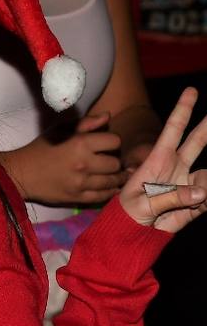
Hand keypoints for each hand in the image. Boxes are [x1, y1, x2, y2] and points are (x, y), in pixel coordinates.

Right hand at [0, 111, 124, 206]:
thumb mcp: (60, 130)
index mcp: (80, 143)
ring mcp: (81, 183)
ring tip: (114, 175)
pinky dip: (109, 192)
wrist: (20, 173)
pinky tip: (111, 188)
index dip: (112, 142)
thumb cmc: (40, 148)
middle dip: (114, 161)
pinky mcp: (77, 197)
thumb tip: (108, 116)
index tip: (107, 145)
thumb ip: (85, 123)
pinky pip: (102, 196)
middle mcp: (84, 163)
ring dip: (115, 178)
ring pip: (112, 181)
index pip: (114, 141)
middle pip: (116, 163)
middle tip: (109, 162)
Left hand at [120, 88, 206, 231]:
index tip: (191, 91)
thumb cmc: (127, 214)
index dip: (182, 111)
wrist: (132, 234)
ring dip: (205, 186)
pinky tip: (194, 207)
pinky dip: (204, 202)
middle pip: (196, 141)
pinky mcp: (196, 201)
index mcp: (157, 161)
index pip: (172, 131)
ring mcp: (187, 182)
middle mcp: (175, 167)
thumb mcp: (141, 205)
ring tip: (193, 199)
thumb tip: (201, 192)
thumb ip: (169, 198)